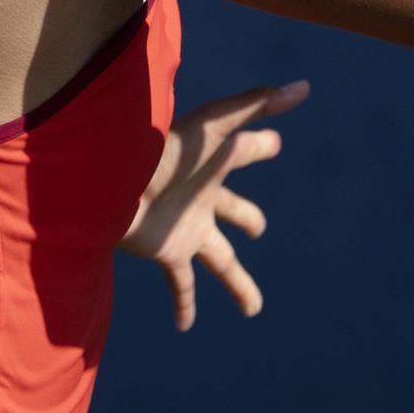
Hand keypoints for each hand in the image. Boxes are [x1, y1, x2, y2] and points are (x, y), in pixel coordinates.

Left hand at [119, 79, 309, 330]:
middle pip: (235, 211)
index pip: (246, 151)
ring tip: (253, 308)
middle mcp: (202, 198)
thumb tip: (303, 86)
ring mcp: (186, 228)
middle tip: (258, 229)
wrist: (110, 182)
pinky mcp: (168, 251)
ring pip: (221, 261)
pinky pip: (181, 285)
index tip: (274, 144)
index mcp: (215, 164)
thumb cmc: (161, 150)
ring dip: (238, 284)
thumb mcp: (214, 123)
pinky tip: (185, 326)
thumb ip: (256, 103)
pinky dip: (184, 305)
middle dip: (248, 218)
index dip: (261, 146)